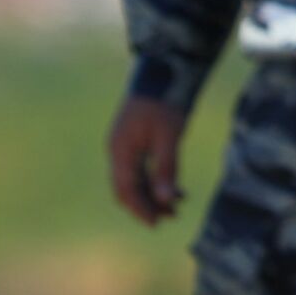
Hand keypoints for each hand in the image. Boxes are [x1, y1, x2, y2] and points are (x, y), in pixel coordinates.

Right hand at [107, 95, 187, 226]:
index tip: (157, 223)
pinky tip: (174, 187)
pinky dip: (155, 181)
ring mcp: (125, 145)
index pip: (126, 189)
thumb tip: (165, 200)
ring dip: (153, 194)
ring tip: (177, 206)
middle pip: (127, 188)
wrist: (162, 71)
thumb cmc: (165, 100)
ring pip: (135, 180)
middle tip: (170, 217)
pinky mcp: (135, 141)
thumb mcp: (169, 136)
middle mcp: (118, 150)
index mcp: (121, 149)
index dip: (141, 209)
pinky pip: (141, 169)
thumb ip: (166, 169)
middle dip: (147, 205)